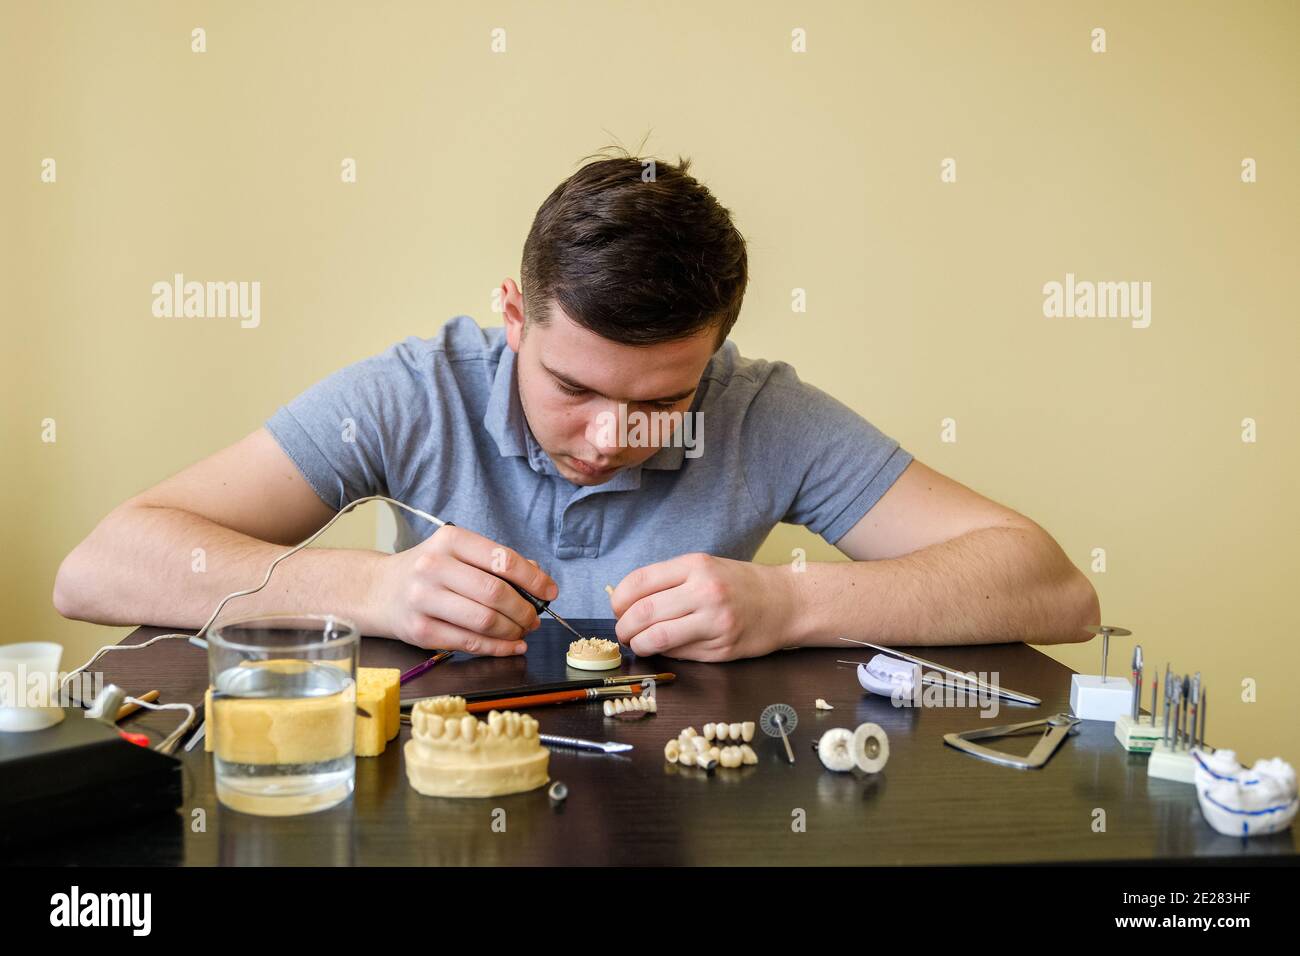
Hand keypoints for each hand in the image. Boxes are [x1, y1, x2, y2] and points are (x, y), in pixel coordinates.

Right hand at [372, 524, 557, 655]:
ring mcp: (424, 600)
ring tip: (522, 631)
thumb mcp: (457, 553)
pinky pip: (469, 643)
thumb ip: (496, 562)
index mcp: (450, 540)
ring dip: (512, 630)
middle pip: (495, 593)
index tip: (550, 591)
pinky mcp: (420, 631)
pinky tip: (510, 645)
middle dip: (524, 610)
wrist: (378, 590)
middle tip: (534, 617)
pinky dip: (497, 648)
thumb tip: (538, 579)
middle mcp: (434, 567)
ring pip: (484, 621)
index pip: (502, 559)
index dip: (534, 579)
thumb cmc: (428, 571)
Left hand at [608, 553, 795, 660]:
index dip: (618, 600)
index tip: (617, 608)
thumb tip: (625, 603)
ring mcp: (714, 623)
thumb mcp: (705, 567)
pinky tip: (666, 648)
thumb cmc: (740, 584)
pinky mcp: (721, 649)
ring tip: (638, 643)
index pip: (639, 582)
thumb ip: (668, 581)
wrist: (786, 602)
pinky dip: (664, 653)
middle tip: (622, 632)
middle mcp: (705, 592)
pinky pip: (679, 654)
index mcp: (696, 566)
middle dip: (623, 627)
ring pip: (657, 639)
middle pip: (643, 613)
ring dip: (638, 645)